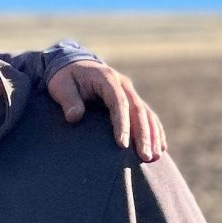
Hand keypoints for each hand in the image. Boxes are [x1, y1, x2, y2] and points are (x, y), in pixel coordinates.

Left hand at [46, 60, 166, 162]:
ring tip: (154, 157)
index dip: (122, 124)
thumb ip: (68, 100)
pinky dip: (155, 131)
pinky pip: (147, 116)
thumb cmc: (65, 78)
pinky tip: (160, 147)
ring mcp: (129, 92)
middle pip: (138, 110)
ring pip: (146, 114)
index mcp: (107, 78)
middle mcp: (123, 84)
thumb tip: (74, 117)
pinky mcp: (131, 100)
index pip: (119, 102)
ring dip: (152, 135)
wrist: (73, 65)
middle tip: (145, 156)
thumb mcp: (61, 85)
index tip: (122, 144)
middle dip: (143, 134)